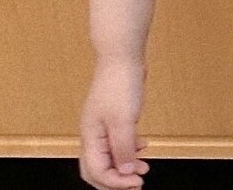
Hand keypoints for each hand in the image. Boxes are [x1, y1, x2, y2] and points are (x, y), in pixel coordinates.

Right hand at [79, 57, 149, 189]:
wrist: (122, 56)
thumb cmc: (119, 82)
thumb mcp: (123, 120)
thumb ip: (123, 148)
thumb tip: (123, 172)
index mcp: (90, 136)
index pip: (97, 172)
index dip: (116, 182)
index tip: (136, 183)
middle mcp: (93, 133)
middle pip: (97, 169)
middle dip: (115, 180)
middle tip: (135, 183)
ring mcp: (102, 125)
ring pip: (109, 156)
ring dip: (124, 165)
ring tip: (143, 168)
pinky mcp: (113, 116)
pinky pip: (117, 141)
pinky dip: (128, 148)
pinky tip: (141, 146)